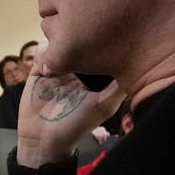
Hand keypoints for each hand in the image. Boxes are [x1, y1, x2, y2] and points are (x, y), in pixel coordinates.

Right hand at [17, 45, 125, 166]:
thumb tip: (135, 63)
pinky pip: (41, 51)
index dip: (98, 38)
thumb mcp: (104, 106)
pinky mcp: (39, 68)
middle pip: (77, 37)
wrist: (43, 138)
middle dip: (74, 35)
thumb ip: (119, 86)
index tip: (96, 36)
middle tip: (72, 45)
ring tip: (56, 62)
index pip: (99, 45)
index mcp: (95, 72)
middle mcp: (77, 66)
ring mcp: (58, 66)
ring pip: (58, 39)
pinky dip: (42, 55)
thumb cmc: (77, 125)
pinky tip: (45, 71)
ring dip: (56, 45)